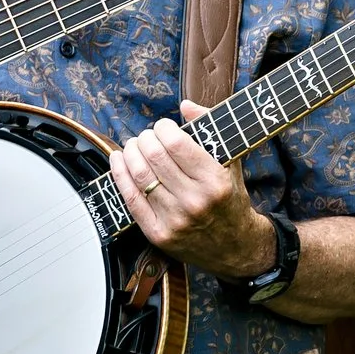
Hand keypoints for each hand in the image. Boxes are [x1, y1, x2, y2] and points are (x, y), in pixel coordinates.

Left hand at [108, 102, 275, 281]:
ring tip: (135, 147)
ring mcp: (175, 220)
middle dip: (145, 138)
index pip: (175, 143)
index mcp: (215, 181)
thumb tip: (185, 105)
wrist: (236, 248)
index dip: (163, 128)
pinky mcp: (158, 234)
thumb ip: (211, 129)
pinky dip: (119, 174)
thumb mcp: (231, 162)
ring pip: (139, 174)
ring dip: (130, 152)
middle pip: (153, 156)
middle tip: (148, 137)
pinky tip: (118, 160)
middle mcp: (195, 201)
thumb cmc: (231, 199)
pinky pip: (130, 198)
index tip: (164, 127)